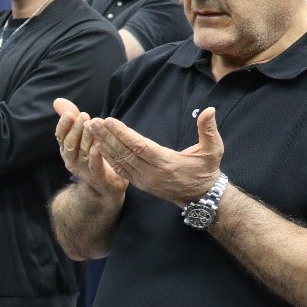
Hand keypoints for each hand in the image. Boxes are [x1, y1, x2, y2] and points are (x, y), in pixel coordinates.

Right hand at [54, 98, 126, 195]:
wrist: (105, 186)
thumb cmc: (93, 157)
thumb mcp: (81, 136)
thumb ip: (72, 120)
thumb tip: (57, 101)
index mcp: (67, 150)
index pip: (60, 137)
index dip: (63, 125)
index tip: (70, 113)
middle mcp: (72, 160)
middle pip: (70, 144)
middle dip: (76, 130)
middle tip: (84, 116)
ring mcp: (83, 170)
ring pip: (83, 153)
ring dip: (86, 138)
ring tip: (92, 126)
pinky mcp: (97, 177)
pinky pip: (95, 166)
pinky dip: (96, 155)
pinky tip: (100, 144)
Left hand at [89, 106, 222, 207]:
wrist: (201, 197)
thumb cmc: (207, 170)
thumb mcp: (213, 150)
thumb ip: (209, 130)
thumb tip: (209, 110)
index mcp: (167, 163)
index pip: (139, 146)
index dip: (122, 134)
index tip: (109, 121)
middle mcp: (152, 174)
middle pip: (124, 153)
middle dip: (107, 136)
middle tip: (93, 122)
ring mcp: (144, 181)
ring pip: (120, 162)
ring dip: (104, 145)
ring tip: (92, 130)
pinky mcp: (140, 185)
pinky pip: (121, 170)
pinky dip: (109, 158)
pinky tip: (99, 146)